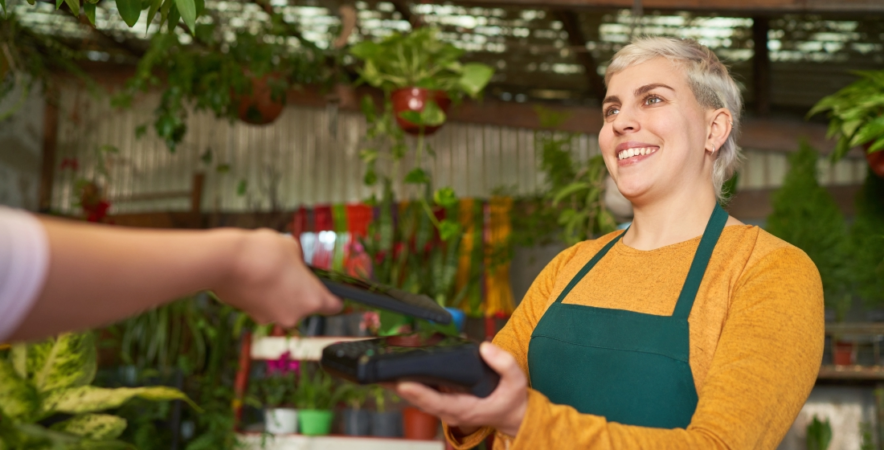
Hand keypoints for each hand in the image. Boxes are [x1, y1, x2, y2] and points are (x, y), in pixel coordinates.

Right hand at [212, 229, 341, 326]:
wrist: (225, 261)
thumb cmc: (264, 252)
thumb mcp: (291, 246)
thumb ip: (299, 261)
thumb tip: (294, 265)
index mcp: (312, 299)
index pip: (334, 306)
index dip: (334, 297)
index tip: (330, 290)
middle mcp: (295, 315)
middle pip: (305, 306)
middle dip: (300, 291)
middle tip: (290, 272)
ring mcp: (271, 318)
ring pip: (283, 306)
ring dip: (279, 293)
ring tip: (268, 271)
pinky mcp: (251, 316)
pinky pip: (264, 305)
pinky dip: (262, 295)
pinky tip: (254, 277)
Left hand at [393, 342, 527, 436]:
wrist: (511, 415)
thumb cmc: (511, 399)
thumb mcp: (516, 382)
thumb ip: (504, 364)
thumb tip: (484, 348)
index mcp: (465, 409)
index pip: (437, 402)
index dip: (419, 393)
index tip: (403, 383)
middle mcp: (449, 410)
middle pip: (417, 399)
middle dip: (397, 384)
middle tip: (379, 368)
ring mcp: (443, 405)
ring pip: (415, 394)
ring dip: (396, 380)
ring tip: (380, 362)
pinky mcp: (441, 398)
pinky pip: (420, 389)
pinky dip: (407, 377)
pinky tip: (396, 362)